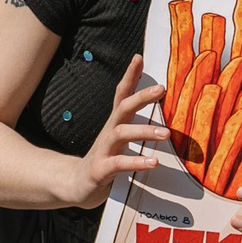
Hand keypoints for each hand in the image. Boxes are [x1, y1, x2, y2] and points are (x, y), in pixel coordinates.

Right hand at [59, 55, 169, 209]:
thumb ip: (135, 125)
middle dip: (140, 97)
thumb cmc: (104, 159)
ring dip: (144, 131)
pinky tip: (153, 162)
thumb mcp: (119, 139)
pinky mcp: (100, 171)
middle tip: (161, 89)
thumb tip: (158, 113)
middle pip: (122, 108)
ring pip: (120, 134)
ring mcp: (102, 151)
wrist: (75, 185)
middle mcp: (108, 133)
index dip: (129, 76)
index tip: (139, 57)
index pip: (121, 95)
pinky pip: (118, 164)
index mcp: (114, 124)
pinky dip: (136, 162)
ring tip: (166, 134)